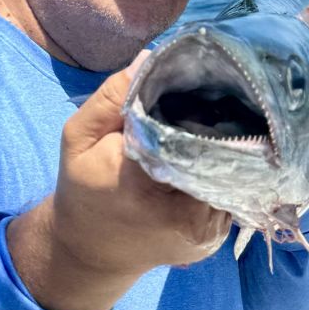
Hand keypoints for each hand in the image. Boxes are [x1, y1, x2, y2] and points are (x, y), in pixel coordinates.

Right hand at [6, 55, 231, 309]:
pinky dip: (221, 170)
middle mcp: (183, 215)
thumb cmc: (83, 188)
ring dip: (223, 146)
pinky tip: (209, 154)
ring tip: (213, 122)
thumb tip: (152, 58)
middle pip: (217, 151)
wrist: (90, 252)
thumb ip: (111, 97)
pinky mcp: (215, 238)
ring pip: (229, 171)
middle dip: (214, 123)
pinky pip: (227, 190)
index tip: (196, 81)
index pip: (187, 131)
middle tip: (212, 96)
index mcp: (144, 185)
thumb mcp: (78, 138)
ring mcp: (205, 232)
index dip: (195, 104)